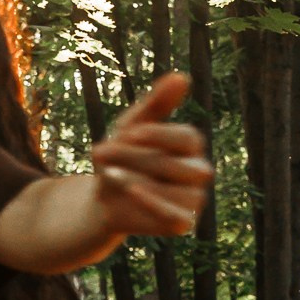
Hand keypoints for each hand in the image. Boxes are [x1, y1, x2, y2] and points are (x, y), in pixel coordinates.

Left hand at [88, 71, 213, 240]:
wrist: (101, 198)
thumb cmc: (120, 158)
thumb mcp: (130, 127)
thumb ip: (156, 103)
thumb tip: (181, 76)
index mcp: (190, 146)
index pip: (189, 138)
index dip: (159, 135)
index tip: (129, 132)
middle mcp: (198, 172)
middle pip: (180, 165)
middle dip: (139, 159)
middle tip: (104, 153)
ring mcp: (193, 200)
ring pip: (178, 192)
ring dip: (139, 182)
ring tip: (111, 176)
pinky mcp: (181, 223)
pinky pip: (177, 218)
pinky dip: (154, 206)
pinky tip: (130, 192)